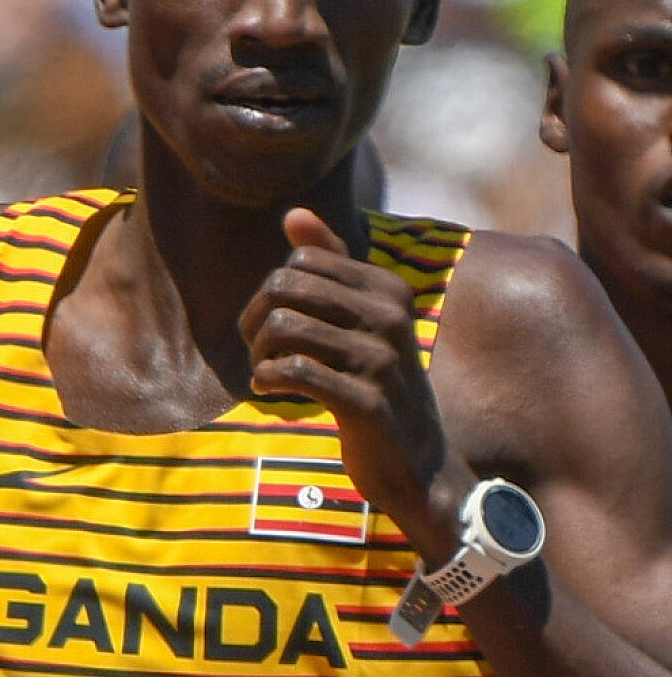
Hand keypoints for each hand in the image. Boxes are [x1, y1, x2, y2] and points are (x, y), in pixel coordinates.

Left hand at [239, 207, 450, 528]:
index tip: (271, 323)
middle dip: (257, 318)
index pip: (303, 259)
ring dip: (259, 352)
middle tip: (258, 349)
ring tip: (264, 370)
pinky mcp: (368, 402)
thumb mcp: (363, 319)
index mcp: (388, 288)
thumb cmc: (378, 382)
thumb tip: (294, 213)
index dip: (273, 289)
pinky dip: (269, 378)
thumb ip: (331, 265)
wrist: (418, 463)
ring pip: (285, 327)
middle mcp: (390, 316)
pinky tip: (269, 389)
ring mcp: (381, 359)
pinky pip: (297, 371)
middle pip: (287, 286)